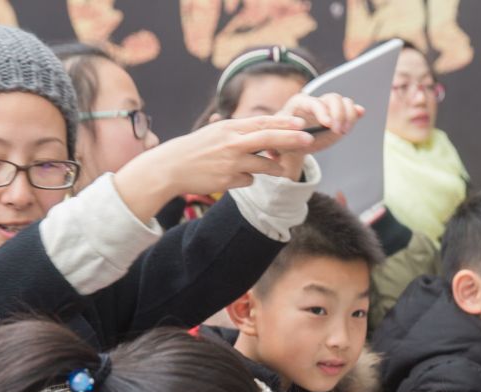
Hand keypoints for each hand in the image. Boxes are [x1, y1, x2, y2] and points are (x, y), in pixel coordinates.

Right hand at [113, 115, 313, 219]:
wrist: (171, 167)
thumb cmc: (197, 148)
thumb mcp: (218, 133)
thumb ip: (241, 133)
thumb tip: (265, 132)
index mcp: (230, 128)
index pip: (262, 123)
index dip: (283, 122)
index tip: (301, 122)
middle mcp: (232, 143)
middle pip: (268, 139)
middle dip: (291, 139)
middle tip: (309, 138)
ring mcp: (231, 163)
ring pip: (263, 166)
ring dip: (272, 168)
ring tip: (277, 169)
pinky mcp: (227, 181)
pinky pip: (248, 181)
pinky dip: (245, 180)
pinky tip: (229, 177)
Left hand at [273, 92, 363, 176]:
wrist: (291, 139)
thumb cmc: (282, 140)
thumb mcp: (276, 143)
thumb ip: (276, 148)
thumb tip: (273, 154)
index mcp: (298, 104)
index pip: (313, 102)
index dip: (322, 111)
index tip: (328, 125)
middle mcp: (315, 102)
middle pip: (332, 98)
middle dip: (338, 114)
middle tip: (338, 131)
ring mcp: (328, 108)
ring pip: (343, 101)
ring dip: (348, 114)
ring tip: (344, 131)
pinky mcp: (338, 115)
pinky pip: (349, 108)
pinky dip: (355, 111)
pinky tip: (360, 115)